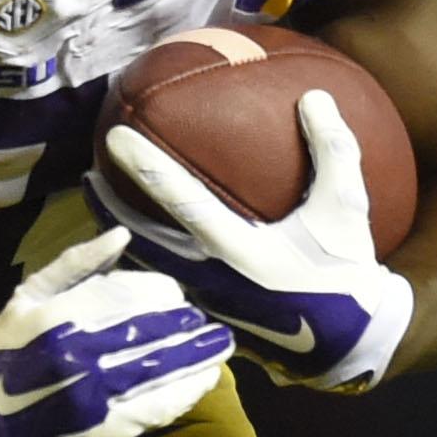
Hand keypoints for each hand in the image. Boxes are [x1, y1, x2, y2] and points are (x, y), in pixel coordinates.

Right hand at [0, 227, 234, 436]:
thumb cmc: (11, 353)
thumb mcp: (28, 297)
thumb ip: (76, 265)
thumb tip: (122, 237)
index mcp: (61, 314)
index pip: (136, 294)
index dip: (164, 295)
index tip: (173, 298)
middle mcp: (82, 350)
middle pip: (158, 328)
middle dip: (188, 325)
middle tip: (204, 324)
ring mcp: (99, 391)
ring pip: (168, 365)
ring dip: (200, 354)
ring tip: (218, 346)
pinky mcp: (111, 426)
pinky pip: (163, 402)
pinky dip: (190, 388)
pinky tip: (206, 378)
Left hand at [90, 90, 414, 390]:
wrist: (350, 341)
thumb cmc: (346, 272)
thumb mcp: (346, 207)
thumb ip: (332, 149)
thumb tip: (315, 96)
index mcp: (237, 251)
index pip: (180, 200)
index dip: (146, 166)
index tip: (115, 135)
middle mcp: (209, 278)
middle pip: (140, 238)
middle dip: (109, 205)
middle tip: (86, 173)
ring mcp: (202, 301)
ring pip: (145, 264)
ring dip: (120, 233)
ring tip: (99, 204)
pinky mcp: (205, 314)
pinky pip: (162, 282)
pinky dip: (142, 258)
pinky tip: (134, 239)